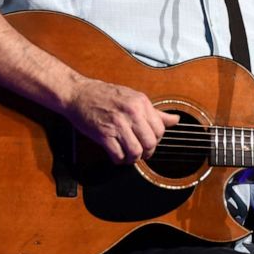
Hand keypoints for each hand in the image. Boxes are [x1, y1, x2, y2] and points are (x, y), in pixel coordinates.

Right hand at [64, 78, 178, 164]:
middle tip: (140, 152)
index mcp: (141, 102)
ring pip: (136, 152)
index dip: (156, 140)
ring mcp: (117, 124)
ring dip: (133, 158)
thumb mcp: (133, 98)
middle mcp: (132, 112)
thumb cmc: (104, 95)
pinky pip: (118, 155)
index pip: (160, 129)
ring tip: (128, 155)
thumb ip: (155, 112)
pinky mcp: (104, 134)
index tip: (148, 141)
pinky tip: (116, 155)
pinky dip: (119, 160)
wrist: (78, 93)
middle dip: (147, 152)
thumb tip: (175, 120)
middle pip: (150, 143)